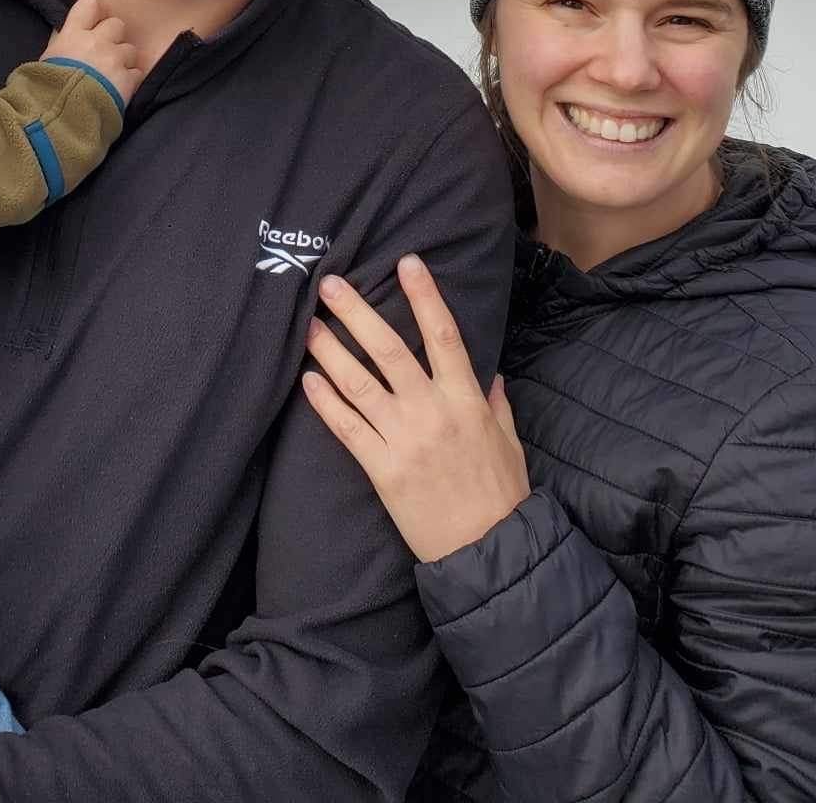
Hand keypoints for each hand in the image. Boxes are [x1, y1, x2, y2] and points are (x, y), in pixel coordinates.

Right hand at [43, 0, 141, 106]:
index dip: (93, 14)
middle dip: (113, 37)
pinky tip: (119, 90)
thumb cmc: (45, 89)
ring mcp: (115, 59)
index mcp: (73, 34)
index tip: (92, 26)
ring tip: (111, 76)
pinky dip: (130, 80)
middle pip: (117, 24)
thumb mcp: (45, 60)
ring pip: (130, 49)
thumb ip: (60, 43)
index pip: (90, 5)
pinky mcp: (128, 80)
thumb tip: (65, 36)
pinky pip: (137, 72)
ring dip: (123, 60)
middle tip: (104, 53)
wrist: (61, 116)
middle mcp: (97, 41)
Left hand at [303, 253, 529, 564]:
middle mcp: (432, 412)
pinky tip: (306, 380)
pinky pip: (347, 428)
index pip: (445, 335)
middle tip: (330, 283)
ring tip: (306, 325)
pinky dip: (324, 402)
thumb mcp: (509, 443)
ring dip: (329, 350)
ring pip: (359, 384)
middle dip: (358, 313)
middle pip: (390, 350)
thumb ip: (497, 404)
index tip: (407, 262)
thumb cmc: (502, 496)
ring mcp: (405, 439)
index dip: (425, 296)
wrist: (488, 553)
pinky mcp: (383, 469)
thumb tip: (490, 373)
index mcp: (466, 399)